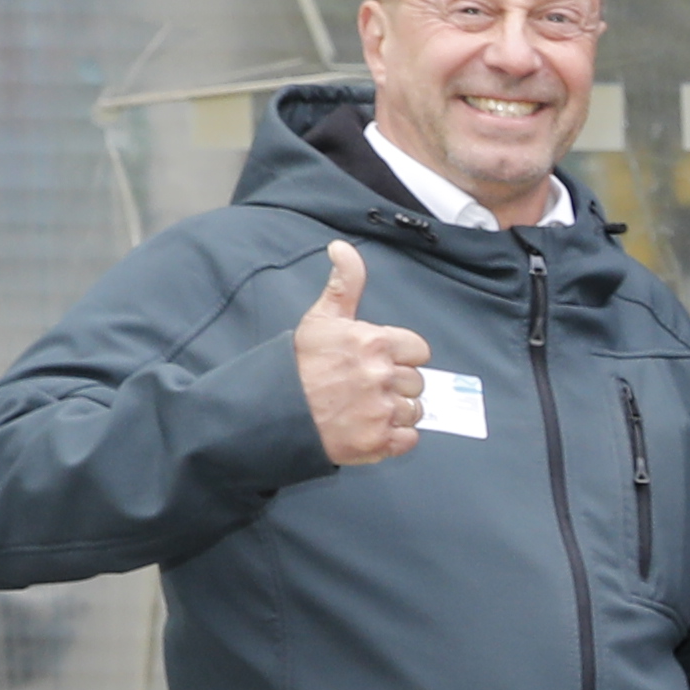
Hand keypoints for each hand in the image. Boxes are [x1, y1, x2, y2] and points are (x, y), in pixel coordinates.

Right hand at [293, 241, 430, 469]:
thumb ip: (344, 283)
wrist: (272, 412)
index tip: (377, 361)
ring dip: (395, 410)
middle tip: (363, 386)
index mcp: (374, 343)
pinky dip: (394, 437)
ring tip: (362, 407)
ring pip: (414, 410)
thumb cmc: (298, 365)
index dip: (400, 356)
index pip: (418, 350)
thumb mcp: (321, 318)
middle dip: (395, 384)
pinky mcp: (379, 442)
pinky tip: (368, 427)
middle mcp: (382, 376)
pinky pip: (409, 438)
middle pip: (417, 381)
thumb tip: (342, 247)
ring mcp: (382, 411)